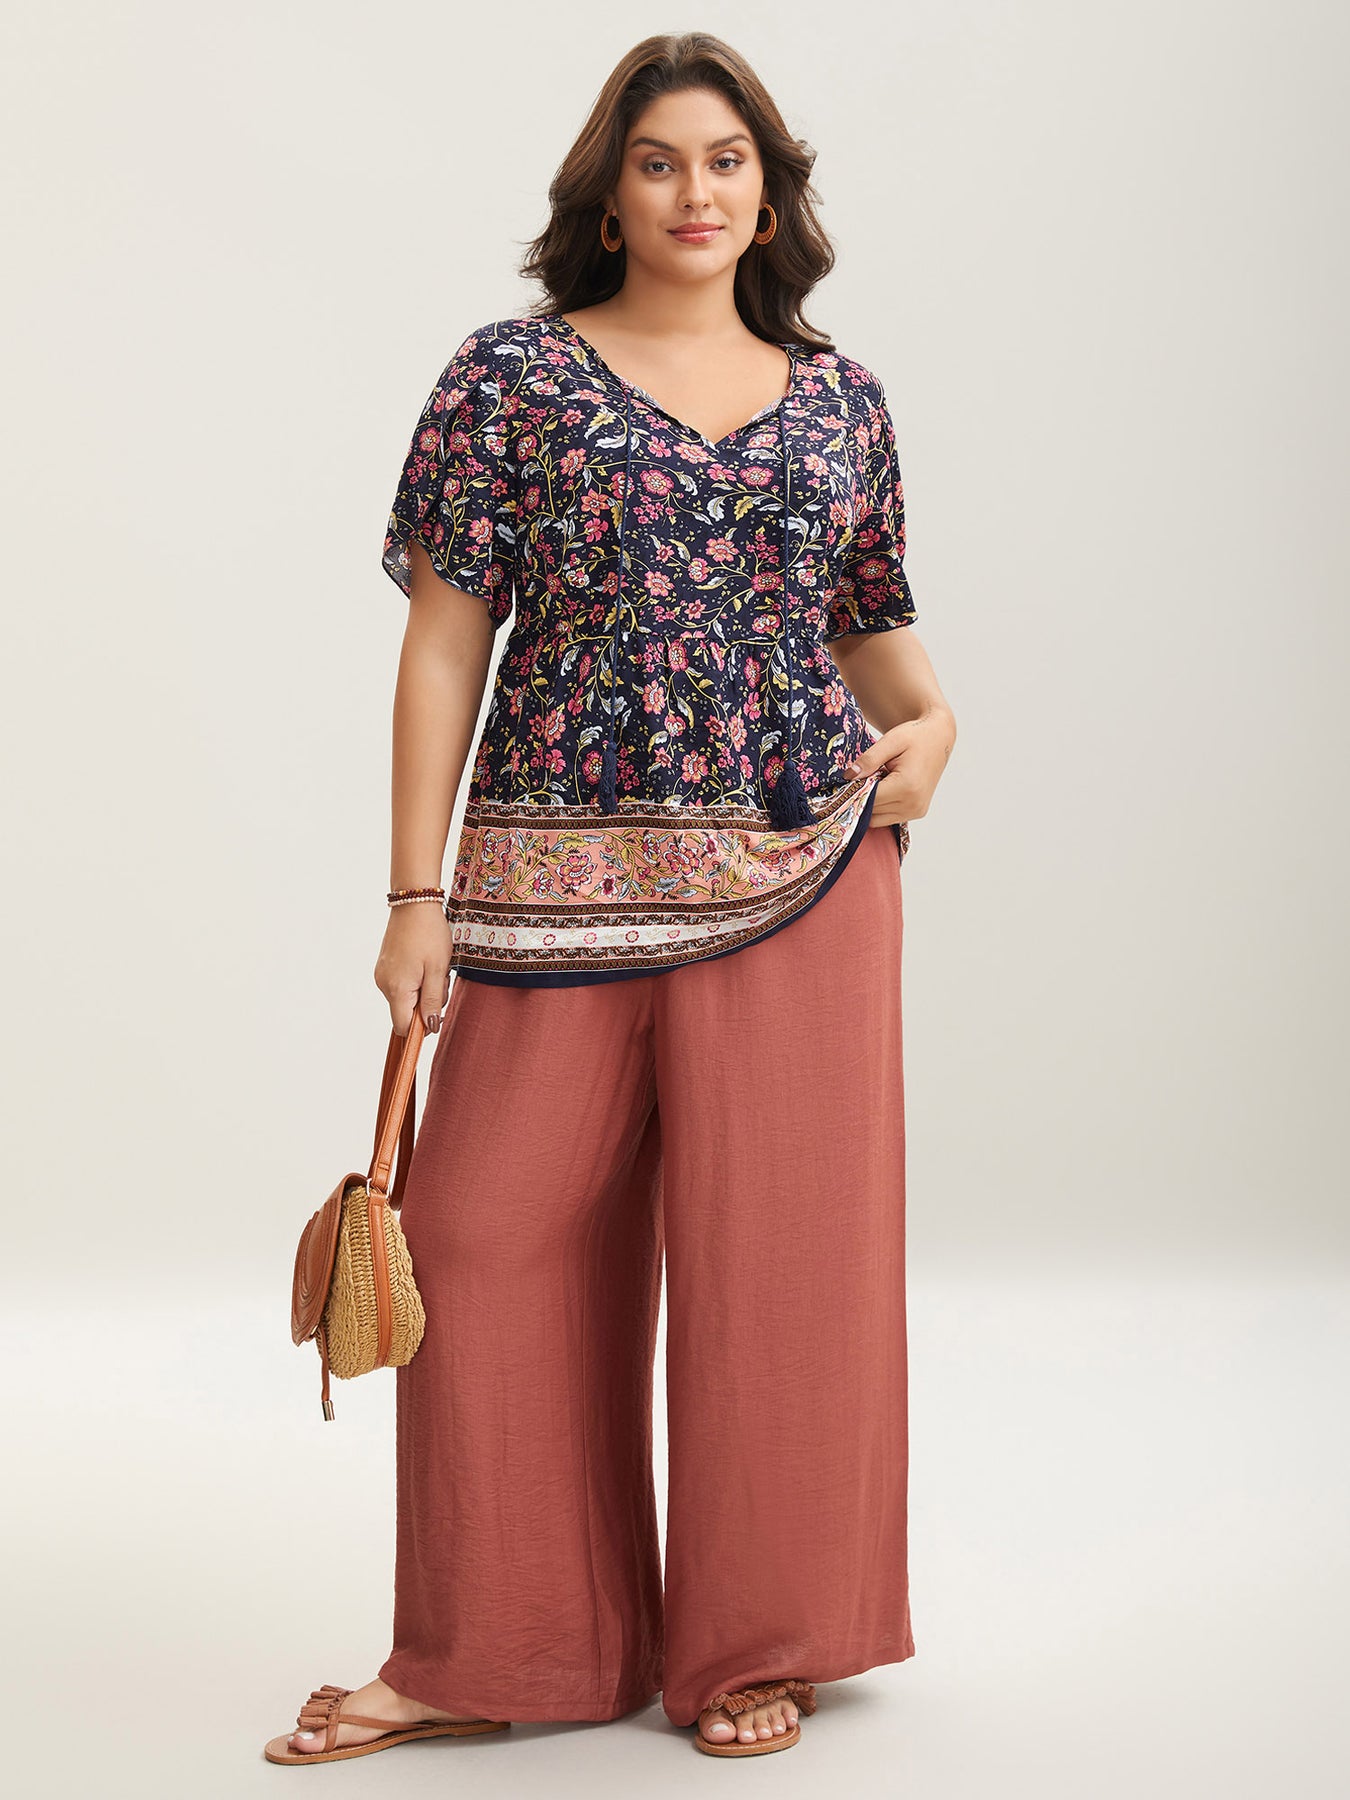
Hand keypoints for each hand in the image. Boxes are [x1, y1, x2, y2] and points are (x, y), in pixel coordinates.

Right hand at [374, 903, 452, 1034]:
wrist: (414, 903)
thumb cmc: (429, 935)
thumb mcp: (438, 970)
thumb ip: (433, 1001)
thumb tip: (430, 1027)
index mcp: (396, 988)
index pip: (404, 1026)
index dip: (422, 1027)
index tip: (438, 1012)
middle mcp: (384, 985)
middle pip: (406, 1012)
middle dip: (427, 1003)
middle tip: (441, 978)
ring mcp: (382, 975)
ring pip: (406, 998)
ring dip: (423, 989)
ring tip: (433, 966)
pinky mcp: (384, 967)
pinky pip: (402, 984)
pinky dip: (416, 980)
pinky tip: (424, 962)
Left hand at [845, 708, 953, 830]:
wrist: (938, 738)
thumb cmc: (916, 736)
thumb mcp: (890, 741)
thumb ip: (869, 760)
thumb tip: (848, 777)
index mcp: (907, 786)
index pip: (868, 799)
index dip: (853, 791)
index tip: (846, 780)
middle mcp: (913, 803)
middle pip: (872, 811)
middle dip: (861, 797)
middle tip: (860, 778)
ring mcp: (916, 811)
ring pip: (878, 819)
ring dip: (871, 804)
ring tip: (876, 781)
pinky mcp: (917, 812)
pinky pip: (888, 818)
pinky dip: (880, 807)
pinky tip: (884, 787)